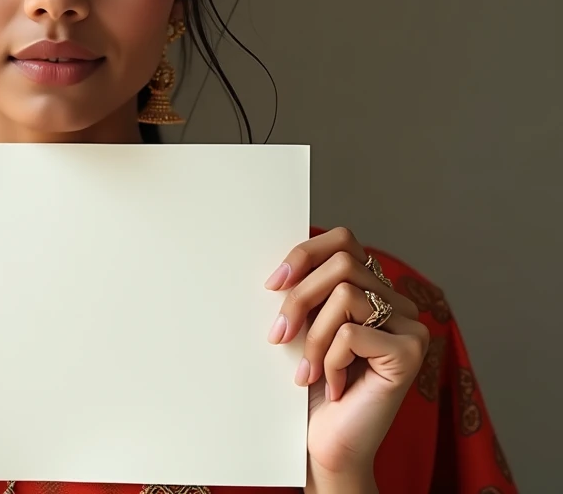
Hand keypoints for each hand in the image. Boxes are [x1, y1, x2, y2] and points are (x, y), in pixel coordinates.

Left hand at [265, 227, 428, 486]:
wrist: (326, 445)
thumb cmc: (310, 387)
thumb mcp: (303, 326)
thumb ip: (305, 290)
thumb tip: (281, 264)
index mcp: (374, 289)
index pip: (344, 239)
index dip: (306, 252)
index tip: (274, 284)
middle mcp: (399, 302)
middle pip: (342, 263)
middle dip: (299, 298)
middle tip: (278, 336)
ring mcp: (411, 327)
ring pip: (345, 294)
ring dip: (313, 335)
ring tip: (306, 371)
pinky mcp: (410, 352)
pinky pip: (352, 332)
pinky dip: (330, 359)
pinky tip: (332, 386)